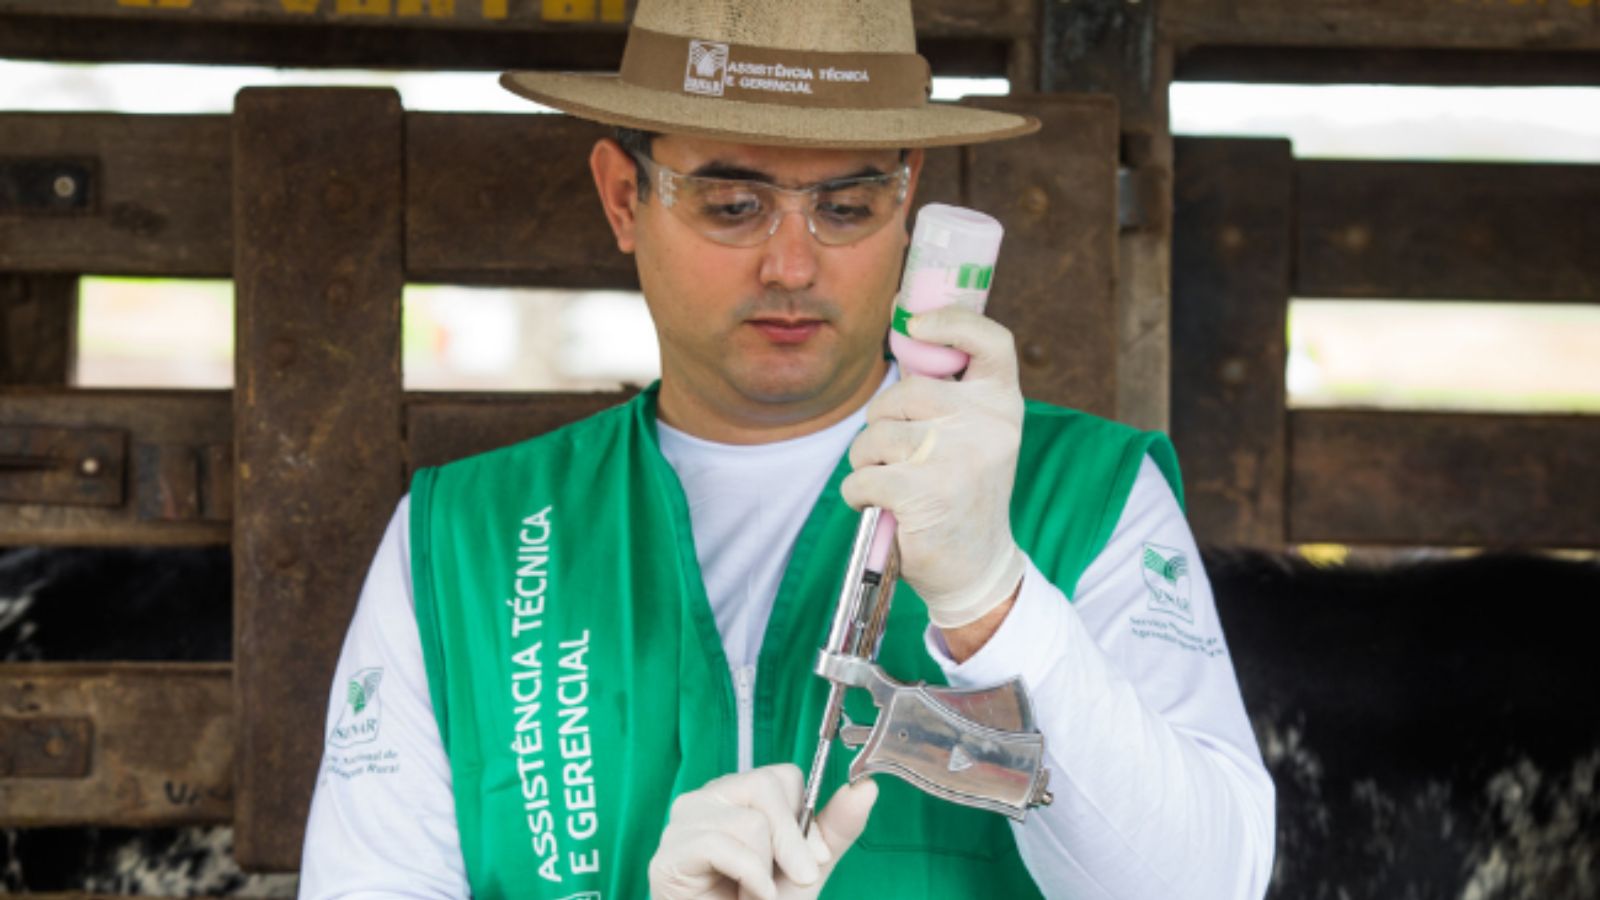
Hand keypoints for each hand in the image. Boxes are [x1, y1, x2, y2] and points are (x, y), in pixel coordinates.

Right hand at [648, 763, 878, 899]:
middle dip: (789, 842)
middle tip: (791, 879)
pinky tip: (747, 895)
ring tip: (754, 892)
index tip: (810, 859)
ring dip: (765, 870)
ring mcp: (682, 823)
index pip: (781, 776)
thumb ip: (834, 829)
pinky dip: (749, 877)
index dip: (803, 819)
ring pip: (748, 820)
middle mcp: (706, 799)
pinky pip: (720, 844)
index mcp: (738, 795)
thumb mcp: (808, 867)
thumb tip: (867, 786)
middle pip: (764, 787)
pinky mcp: (668, 854)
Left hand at [841, 306, 1026, 628]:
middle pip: (905, 393)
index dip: (952, 321)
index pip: (990, 341)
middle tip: (895, 452)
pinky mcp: (922, 492)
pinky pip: (862, 474)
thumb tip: (905, 326)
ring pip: (875, 435)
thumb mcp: (976, 435)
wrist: (977, 567)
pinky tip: (878, 506)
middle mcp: (986, 426)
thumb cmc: (964, 491)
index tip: (916, 324)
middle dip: (882, 420)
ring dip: (867, 460)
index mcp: (1002, 405)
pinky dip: (858, 493)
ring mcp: (955, 459)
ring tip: (890, 482)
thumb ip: (951, 392)